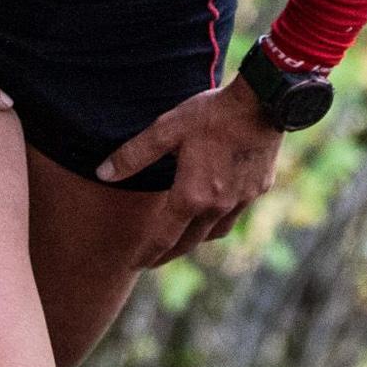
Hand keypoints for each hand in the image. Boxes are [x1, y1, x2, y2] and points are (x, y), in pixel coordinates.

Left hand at [95, 76, 282, 266]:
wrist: (263, 102)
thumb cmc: (211, 115)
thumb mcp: (166, 130)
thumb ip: (134, 155)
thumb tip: (103, 173)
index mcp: (192, 196)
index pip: (164, 238)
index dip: (148, 253)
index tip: (136, 264)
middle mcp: (218, 206)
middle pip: (190, 242)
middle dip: (170, 253)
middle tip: (155, 258)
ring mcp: (242, 200)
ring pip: (215, 231)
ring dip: (196, 239)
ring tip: (183, 237)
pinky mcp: (259, 189)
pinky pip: (234, 214)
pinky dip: (219, 219)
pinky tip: (216, 208)